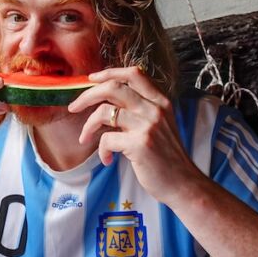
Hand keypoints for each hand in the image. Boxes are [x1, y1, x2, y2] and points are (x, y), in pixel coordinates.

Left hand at [68, 66, 203, 204]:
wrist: (183, 184)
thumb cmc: (167, 158)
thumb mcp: (159, 126)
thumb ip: (139, 111)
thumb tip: (106, 104)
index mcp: (160, 101)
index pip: (133, 73)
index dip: (108, 73)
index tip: (91, 79)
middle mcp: (155, 109)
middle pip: (113, 88)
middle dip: (87, 95)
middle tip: (74, 107)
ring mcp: (148, 125)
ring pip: (104, 112)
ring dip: (88, 125)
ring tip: (85, 138)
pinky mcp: (139, 144)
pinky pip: (106, 139)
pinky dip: (101, 150)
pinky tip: (107, 160)